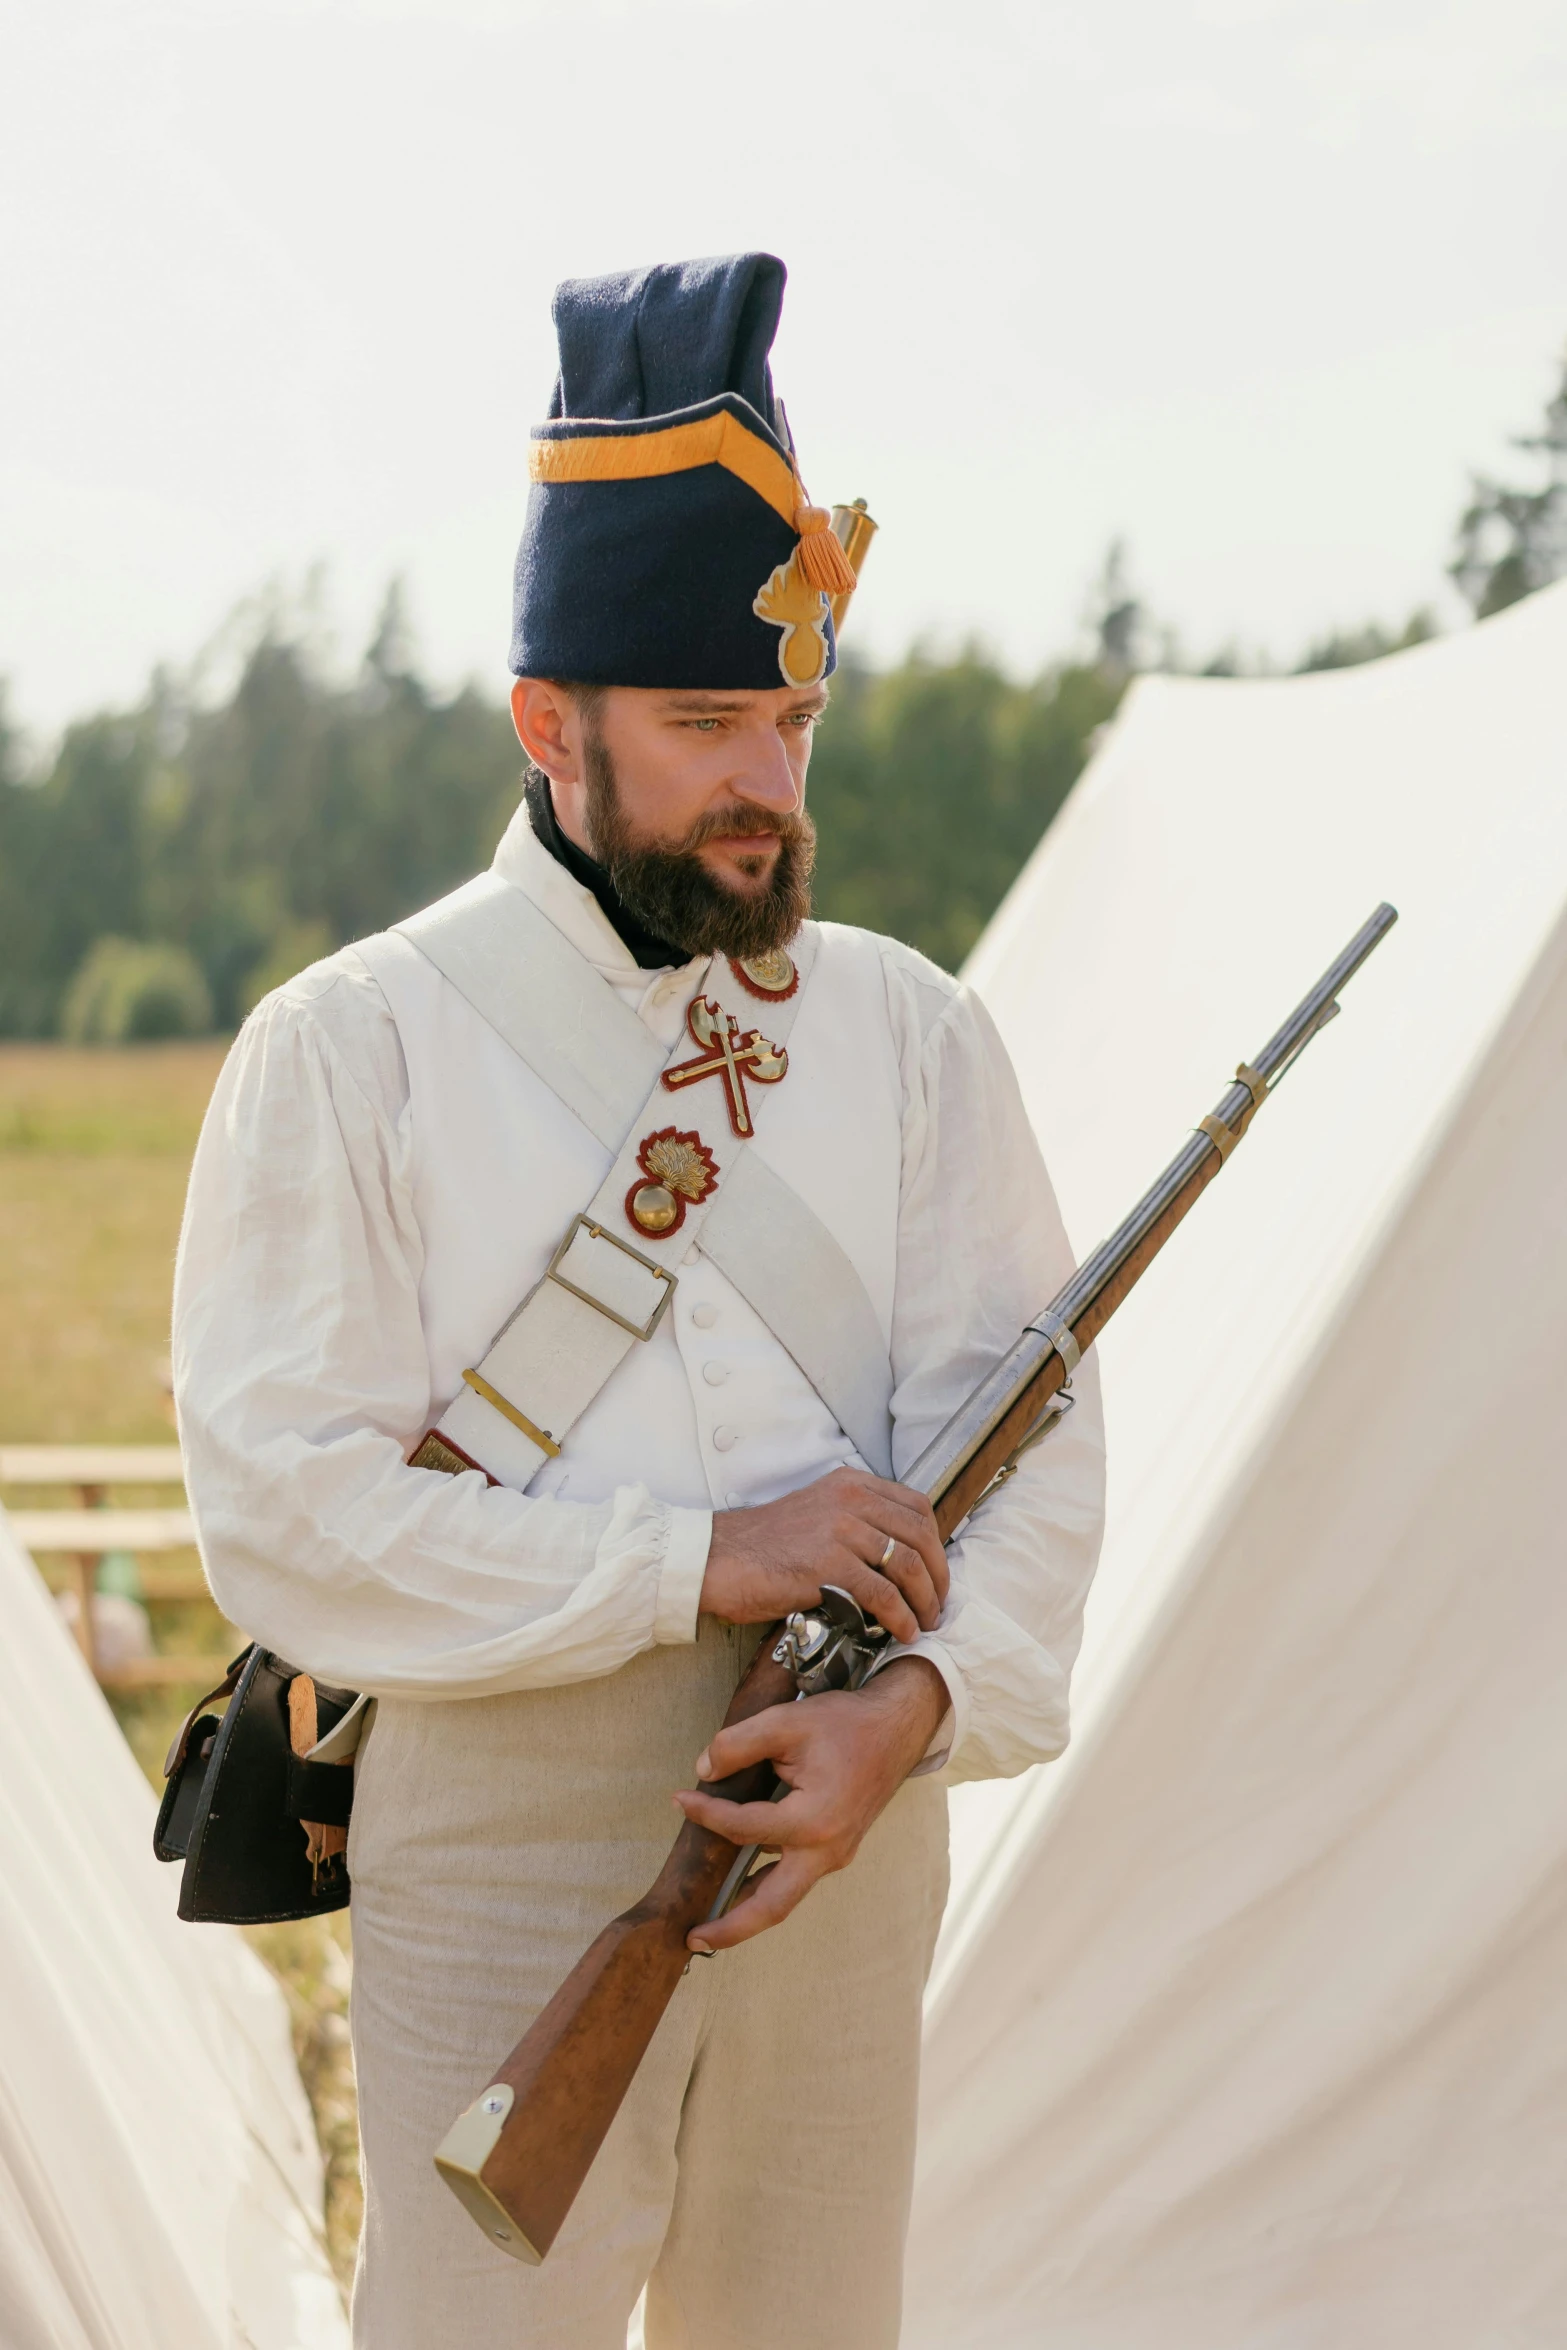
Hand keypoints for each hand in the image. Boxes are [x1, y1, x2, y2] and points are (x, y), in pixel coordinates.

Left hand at [673, 1656, 947, 1952]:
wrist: (896, 1727)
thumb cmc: (845, 1724)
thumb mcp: (786, 1722)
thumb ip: (737, 1744)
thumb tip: (703, 1771)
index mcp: (814, 1821)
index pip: (743, 1828)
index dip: (705, 1814)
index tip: (679, 1800)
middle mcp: (826, 1851)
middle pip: (772, 1906)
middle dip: (731, 1929)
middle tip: (692, 1938)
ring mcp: (835, 1856)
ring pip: (785, 1897)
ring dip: (747, 1912)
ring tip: (709, 1924)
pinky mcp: (837, 1851)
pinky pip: (796, 1878)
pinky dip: (766, 1887)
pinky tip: (742, 1884)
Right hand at [699, 1466, 948, 1644]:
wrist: (718, 1558)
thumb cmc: (763, 1546)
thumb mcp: (816, 1515)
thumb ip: (854, 1523)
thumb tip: (895, 1558)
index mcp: (850, 1483)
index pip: (916, 1506)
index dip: (934, 1542)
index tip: (935, 1572)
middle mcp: (850, 1499)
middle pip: (919, 1536)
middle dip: (937, 1575)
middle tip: (937, 1605)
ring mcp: (841, 1529)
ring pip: (907, 1565)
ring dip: (924, 1600)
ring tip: (924, 1623)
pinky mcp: (829, 1564)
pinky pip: (882, 1594)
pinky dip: (900, 1617)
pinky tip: (902, 1632)